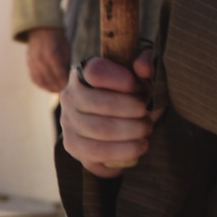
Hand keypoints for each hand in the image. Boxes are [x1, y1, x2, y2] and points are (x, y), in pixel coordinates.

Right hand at [26, 27, 70, 93]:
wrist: (41, 29)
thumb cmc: (58, 39)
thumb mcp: (65, 49)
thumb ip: (66, 63)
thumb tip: (68, 78)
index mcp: (52, 55)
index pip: (59, 74)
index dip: (65, 82)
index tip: (70, 86)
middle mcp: (40, 60)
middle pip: (50, 79)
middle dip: (58, 86)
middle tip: (64, 91)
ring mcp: (33, 62)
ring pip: (40, 80)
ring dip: (49, 88)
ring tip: (56, 91)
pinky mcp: (29, 64)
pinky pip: (34, 78)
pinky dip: (40, 84)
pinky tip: (47, 87)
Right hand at [60, 52, 158, 177]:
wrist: (124, 117)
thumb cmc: (135, 91)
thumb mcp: (144, 73)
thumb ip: (148, 61)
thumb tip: (142, 66)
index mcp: (85, 72)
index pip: (95, 71)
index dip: (120, 80)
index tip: (139, 87)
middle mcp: (70, 96)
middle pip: (99, 104)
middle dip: (132, 111)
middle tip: (149, 116)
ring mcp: (68, 123)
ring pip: (98, 131)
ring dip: (130, 133)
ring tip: (146, 132)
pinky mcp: (73, 147)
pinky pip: (95, 155)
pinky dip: (122, 153)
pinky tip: (138, 147)